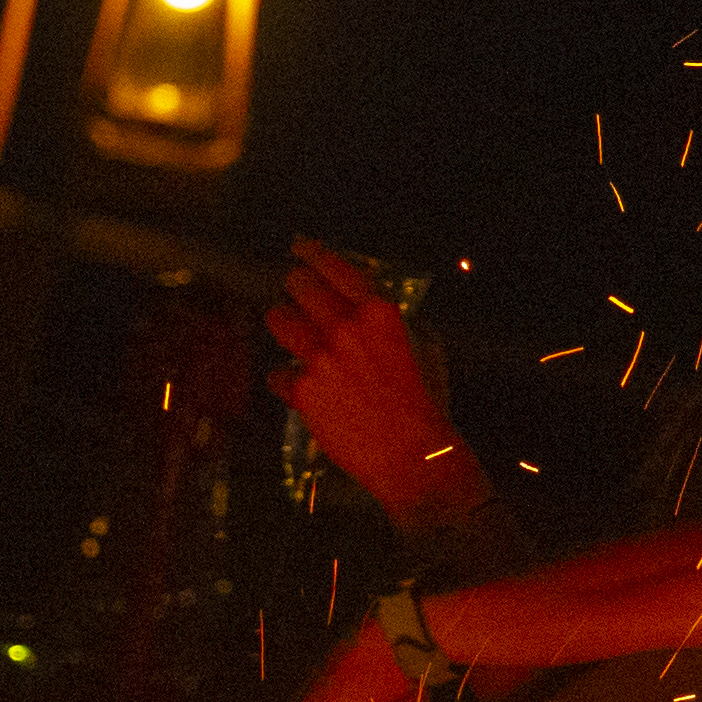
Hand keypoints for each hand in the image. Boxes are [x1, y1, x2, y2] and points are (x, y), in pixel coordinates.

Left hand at [265, 244, 482, 532]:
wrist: (412, 453)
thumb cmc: (424, 402)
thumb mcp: (420, 348)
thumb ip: (388, 324)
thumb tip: (366, 310)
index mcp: (379, 312)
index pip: (336, 268)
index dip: (312, 254)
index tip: (300, 248)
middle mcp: (346, 327)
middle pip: (299, 286)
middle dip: (293, 287)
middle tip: (292, 292)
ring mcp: (320, 357)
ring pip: (279, 321)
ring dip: (281, 322)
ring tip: (285, 328)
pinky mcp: (302, 389)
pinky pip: (278, 374)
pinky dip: (285, 380)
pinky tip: (295, 388)